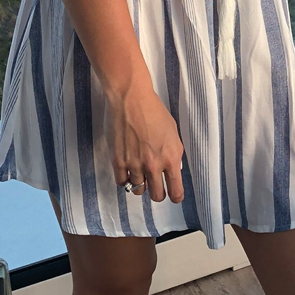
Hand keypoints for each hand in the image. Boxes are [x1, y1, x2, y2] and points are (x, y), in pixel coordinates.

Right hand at [103, 71, 184, 203]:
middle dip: (157, 193)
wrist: (130, 98)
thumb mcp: (173, 131)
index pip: (176, 191)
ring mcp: (135, 165)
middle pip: (157, 195)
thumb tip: (173, 168)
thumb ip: (173, 152)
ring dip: (140, 184)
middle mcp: (154, 165)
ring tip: (139, 173)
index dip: (175, 196)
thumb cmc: (153, 110)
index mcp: (172, 157)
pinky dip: (125, 179)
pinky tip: (127, 170)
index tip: (173, 196)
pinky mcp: (118, 161)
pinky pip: (122, 182)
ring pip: (138, 190)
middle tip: (155, 186)